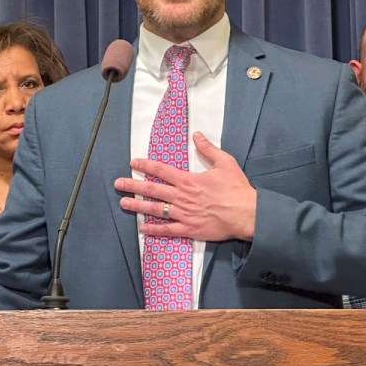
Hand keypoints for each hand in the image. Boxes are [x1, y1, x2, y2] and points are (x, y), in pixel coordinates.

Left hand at [114, 132, 256, 241]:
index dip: (145, 165)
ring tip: (123, 202)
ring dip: (137, 205)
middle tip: (118, 183)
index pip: (161, 170)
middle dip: (133, 185)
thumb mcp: (225, 163)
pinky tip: (142, 228)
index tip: (133, 163)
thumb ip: (208, 149)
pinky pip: (167, 230)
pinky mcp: (190, 229)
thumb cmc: (237, 189)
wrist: (247, 214)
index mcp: (188, 180)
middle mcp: (182, 197)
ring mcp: (184, 214)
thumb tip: (197, 135)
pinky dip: (154, 230)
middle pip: (152, 190)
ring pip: (155, 209)